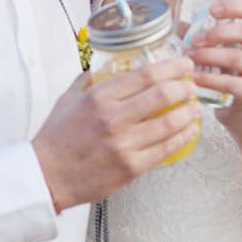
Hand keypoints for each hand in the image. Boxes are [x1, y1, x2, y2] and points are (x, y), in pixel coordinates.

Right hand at [33, 57, 199, 211]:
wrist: (46, 177)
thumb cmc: (56, 139)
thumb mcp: (67, 100)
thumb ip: (88, 80)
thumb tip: (103, 67)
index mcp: (99, 97)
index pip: (145, 75)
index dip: (171, 67)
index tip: (183, 64)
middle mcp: (113, 118)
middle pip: (163, 95)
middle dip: (185, 86)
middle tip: (192, 84)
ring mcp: (124, 144)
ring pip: (170, 122)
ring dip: (189, 111)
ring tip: (195, 106)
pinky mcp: (131, 167)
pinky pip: (166, 148)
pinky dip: (184, 136)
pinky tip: (190, 130)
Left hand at [187, 0, 241, 127]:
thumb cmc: (230, 73)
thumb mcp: (223, 50)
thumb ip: (206, 36)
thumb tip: (179, 23)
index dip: (234, 6)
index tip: (211, 10)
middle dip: (217, 33)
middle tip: (195, 39)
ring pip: (236, 57)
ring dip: (208, 55)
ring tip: (189, 58)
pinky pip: (230, 83)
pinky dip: (209, 79)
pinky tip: (194, 78)